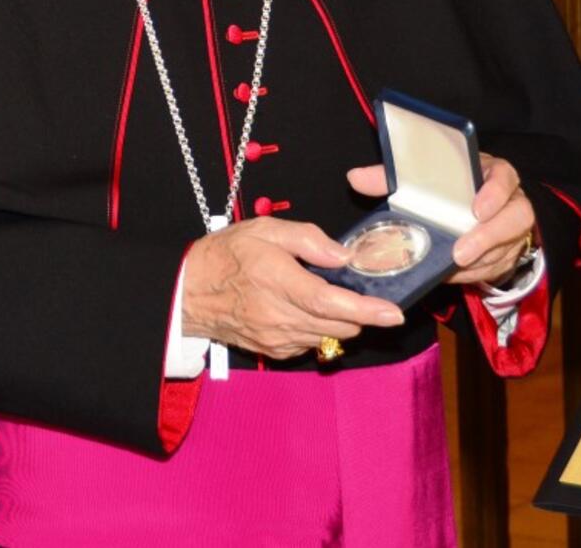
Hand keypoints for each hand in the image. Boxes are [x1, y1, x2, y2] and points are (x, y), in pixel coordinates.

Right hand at [182, 217, 403, 358]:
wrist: (187, 292)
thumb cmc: (227, 255)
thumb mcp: (266, 230)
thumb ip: (309, 239)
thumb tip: (344, 256)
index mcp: (279, 282)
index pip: (330, 302)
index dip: (366, 309)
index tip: (393, 313)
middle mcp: (279, 317)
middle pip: (337, 325)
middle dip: (362, 312)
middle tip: (369, 291)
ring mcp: (276, 338)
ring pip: (328, 337)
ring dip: (342, 320)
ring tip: (336, 295)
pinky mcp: (273, 351)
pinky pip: (311, 344)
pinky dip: (322, 328)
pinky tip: (312, 308)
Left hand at [350, 156, 535, 287]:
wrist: (474, 207)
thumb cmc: (450, 188)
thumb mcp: (427, 177)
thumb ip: (393, 177)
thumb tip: (356, 178)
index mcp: (491, 173)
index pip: (504, 176)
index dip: (495, 192)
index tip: (476, 209)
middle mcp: (509, 200)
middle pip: (516, 217)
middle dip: (489, 237)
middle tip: (460, 252)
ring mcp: (512, 230)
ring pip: (505, 248)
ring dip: (478, 262)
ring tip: (449, 268)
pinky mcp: (508, 253)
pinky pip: (496, 268)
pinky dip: (473, 275)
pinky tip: (451, 275)